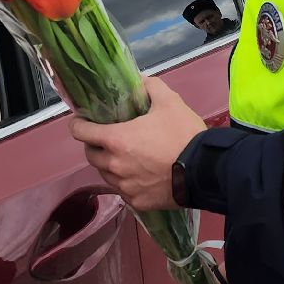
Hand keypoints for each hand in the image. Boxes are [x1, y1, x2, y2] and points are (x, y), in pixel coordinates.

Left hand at [69, 76, 205, 211]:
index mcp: (116, 140)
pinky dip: (126, 181)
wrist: (205, 171)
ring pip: (106, 174)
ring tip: (125, 157)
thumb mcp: (169, 102)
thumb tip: (139, 80)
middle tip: (108, 138)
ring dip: (109, 165)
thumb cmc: (183, 135)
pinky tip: (140, 175)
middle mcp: (114, 165)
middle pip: (91, 155)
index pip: (80, 132)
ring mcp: (125, 186)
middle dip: (95, 145)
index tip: (83, 121)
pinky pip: (123, 190)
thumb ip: (150, 87)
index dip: (78, 124)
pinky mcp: (137, 202)